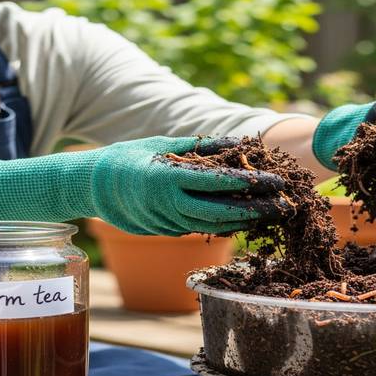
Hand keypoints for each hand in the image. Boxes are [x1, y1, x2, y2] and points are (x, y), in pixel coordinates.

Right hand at [0, 136, 286, 235]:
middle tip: (283, 204)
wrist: (92, 187)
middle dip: (254, 210)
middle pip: (220, 212)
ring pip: (212, 226)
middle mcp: (166, 206)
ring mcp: (165, 223)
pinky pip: (200, 229)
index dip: (247, 183)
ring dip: (243, 221)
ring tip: (270, 212)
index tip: (272, 181)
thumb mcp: (163, 144)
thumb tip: (238, 142)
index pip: (215, 183)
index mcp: (166, 180)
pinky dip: (224, 224)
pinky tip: (244, 218)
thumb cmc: (129, 157)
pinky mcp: (165, 232)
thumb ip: (200, 146)